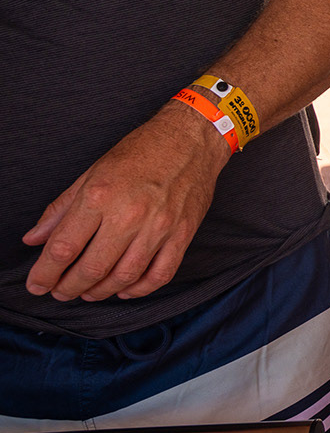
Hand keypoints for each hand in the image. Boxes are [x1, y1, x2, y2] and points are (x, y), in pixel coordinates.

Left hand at [24, 100, 230, 301]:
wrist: (192, 140)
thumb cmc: (142, 151)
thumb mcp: (93, 172)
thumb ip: (61, 209)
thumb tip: (34, 238)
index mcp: (100, 195)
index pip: (63, 247)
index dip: (45, 273)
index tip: (37, 284)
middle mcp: (129, 214)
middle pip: (92, 268)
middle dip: (69, 287)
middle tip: (60, 292)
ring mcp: (159, 226)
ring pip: (124, 276)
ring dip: (100, 291)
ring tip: (88, 293)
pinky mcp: (182, 234)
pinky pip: (160, 274)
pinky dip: (139, 289)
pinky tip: (124, 289)